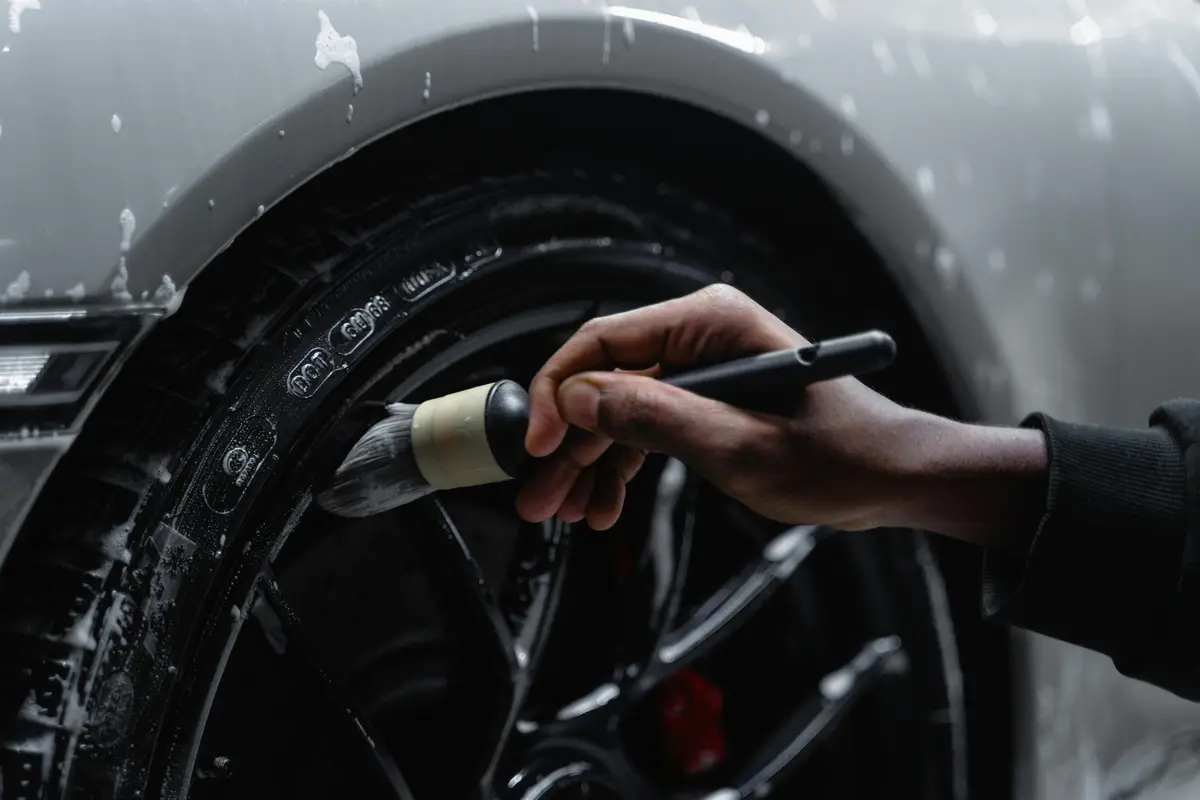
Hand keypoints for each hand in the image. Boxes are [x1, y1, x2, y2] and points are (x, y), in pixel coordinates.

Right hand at [514, 284, 931, 530]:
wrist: (889, 477)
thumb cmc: (838, 454)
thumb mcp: (741, 445)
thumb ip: (658, 418)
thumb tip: (581, 399)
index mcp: (709, 323)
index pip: (605, 343)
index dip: (561, 394)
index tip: (538, 445)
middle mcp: (698, 337)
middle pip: (604, 382)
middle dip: (569, 444)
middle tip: (539, 497)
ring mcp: (700, 370)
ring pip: (617, 412)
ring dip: (588, 464)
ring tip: (564, 514)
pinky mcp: (704, 403)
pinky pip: (644, 430)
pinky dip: (621, 468)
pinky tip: (603, 508)